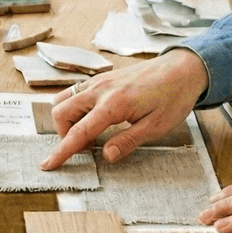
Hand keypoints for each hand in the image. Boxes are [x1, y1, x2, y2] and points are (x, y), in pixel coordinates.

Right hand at [42, 49, 208, 168]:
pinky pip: (76, 91)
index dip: (62, 151)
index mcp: (113, 105)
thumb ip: (127, 141)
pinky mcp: (102, 77)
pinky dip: (75, 106)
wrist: (183, 68)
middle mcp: (100, 90)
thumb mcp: (156, 126)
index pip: (79, 133)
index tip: (48, 165)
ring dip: (68, 118)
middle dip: (64, 134)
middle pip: (61, 112)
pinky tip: (94, 116)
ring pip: (65, 99)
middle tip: (86, 147)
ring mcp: (99, 81)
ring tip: (88, 131)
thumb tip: (106, 156)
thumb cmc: (173, 97)